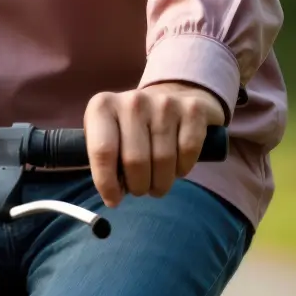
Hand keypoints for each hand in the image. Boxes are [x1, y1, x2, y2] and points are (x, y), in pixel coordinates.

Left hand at [84, 81, 226, 208]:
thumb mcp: (108, 134)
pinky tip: (177, 167)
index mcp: (102, 107)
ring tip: (157, 182)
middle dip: (138, 186)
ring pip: (163, 160)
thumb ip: (104, 160)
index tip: (113, 200)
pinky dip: (183, 169)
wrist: (172, 95)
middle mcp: (132, 101)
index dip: (107, 183)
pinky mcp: (193, 110)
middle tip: (140, 190)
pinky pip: (188, 152)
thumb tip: (112, 196)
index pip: (102, 151)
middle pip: (134, 161)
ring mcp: (164, 103)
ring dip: (161, 182)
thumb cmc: (132, 126)